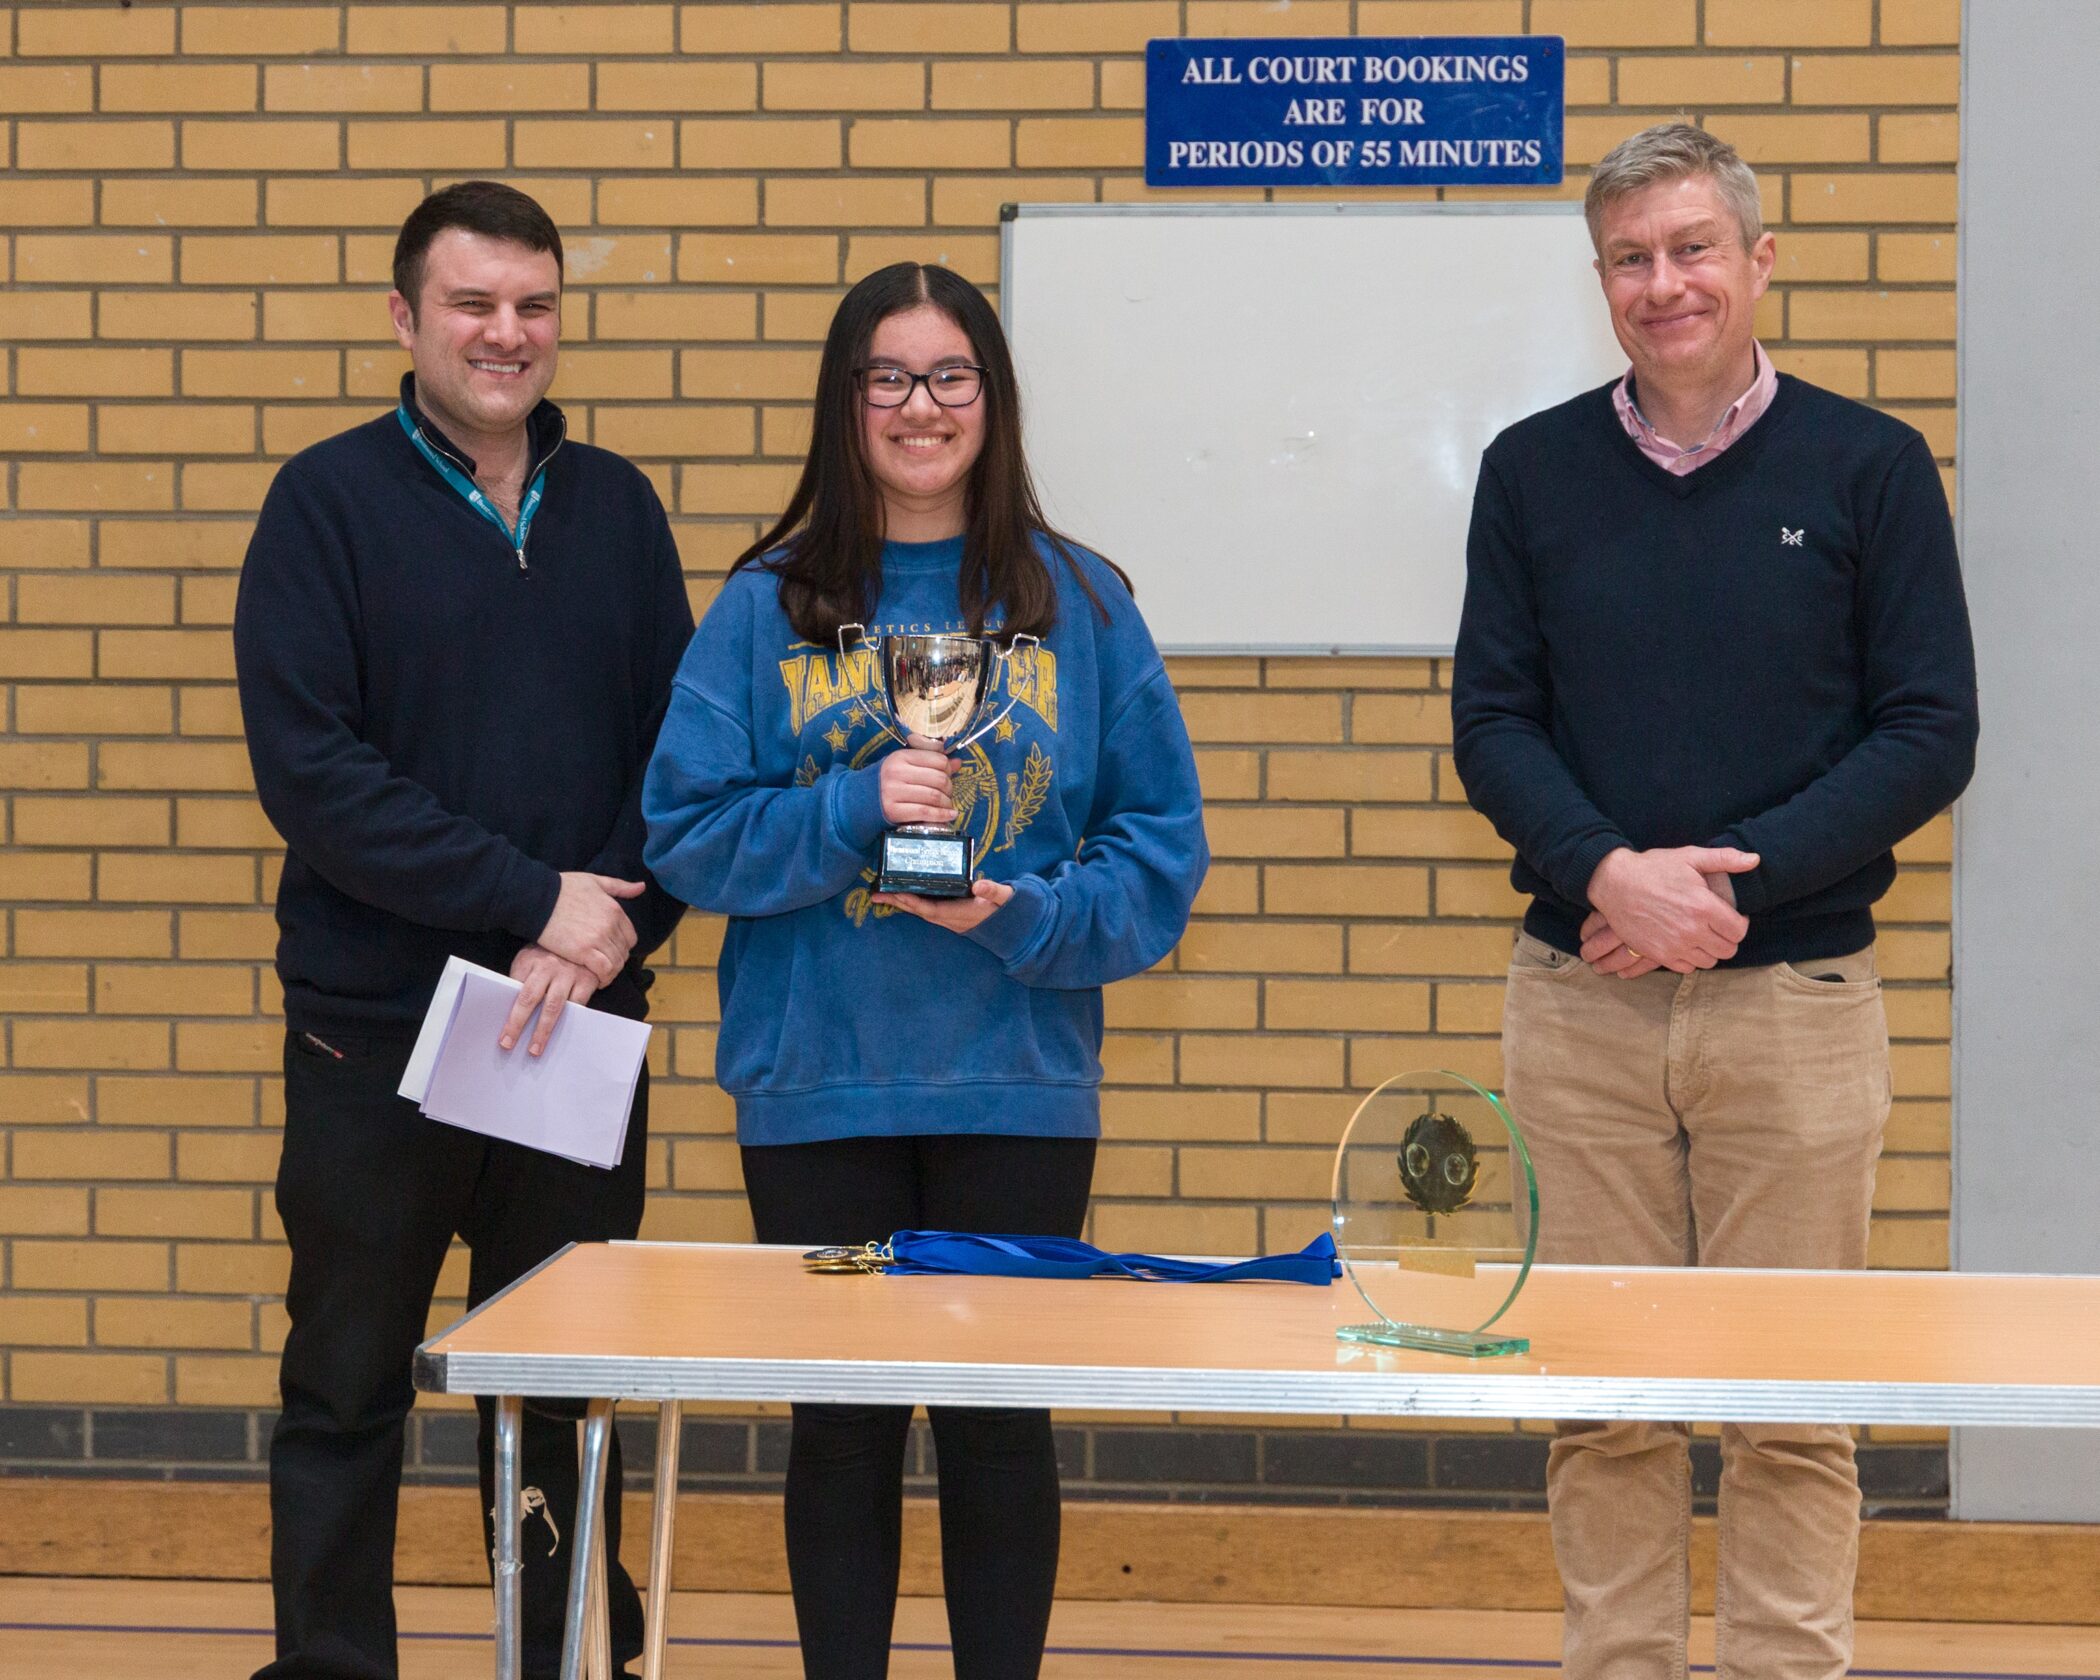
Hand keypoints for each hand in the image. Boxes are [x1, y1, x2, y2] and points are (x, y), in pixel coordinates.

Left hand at [502, 944, 597, 1055]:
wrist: (584, 936)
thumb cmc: (551, 953)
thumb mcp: (531, 957)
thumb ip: (522, 977)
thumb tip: (510, 1005)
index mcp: (530, 961)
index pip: (514, 989)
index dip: (508, 1012)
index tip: (501, 1033)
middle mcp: (548, 967)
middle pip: (529, 999)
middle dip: (518, 1023)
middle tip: (509, 1043)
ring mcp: (569, 973)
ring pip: (554, 1007)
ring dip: (544, 1030)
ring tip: (536, 1048)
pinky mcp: (587, 979)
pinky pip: (578, 1005)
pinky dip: (570, 1021)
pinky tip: (562, 1035)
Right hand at [538, 871, 644, 985]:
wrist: (537, 899)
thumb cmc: (563, 888)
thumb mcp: (595, 881)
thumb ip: (620, 887)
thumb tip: (641, 887)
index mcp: (615, 910)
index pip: (631, 938)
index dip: (622, 947)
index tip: (611, 952)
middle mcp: (611, 925)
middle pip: (624, 953)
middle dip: (616, 961)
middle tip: (604, 966)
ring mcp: (598, 939)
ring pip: (616, 964)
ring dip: (610, 972)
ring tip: (600, 975)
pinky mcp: (584, 952)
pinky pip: (604, 970)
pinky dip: (603, 978)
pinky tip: (595, 980)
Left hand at [872, 877, 1013, 932]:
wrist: (1011, 927)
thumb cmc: (1005, 908)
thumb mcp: (1004, 898)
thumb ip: (994, 891)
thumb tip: (979, 884)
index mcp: (959, 914)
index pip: (931, 909)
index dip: (914, 903)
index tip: (898, 894)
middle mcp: (949, 918)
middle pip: (918, 911)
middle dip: (897, 902)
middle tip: (875, 894)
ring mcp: (947, 918)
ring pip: (919, 911)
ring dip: (900, 903)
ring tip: (881, 894)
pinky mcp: (948, 914)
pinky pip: (925, 909)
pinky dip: (911, 902)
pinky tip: (901, 895)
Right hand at [879, 733, 959, 827]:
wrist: (858, 800)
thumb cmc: (887, 781)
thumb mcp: (905, 766)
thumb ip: (930, 763)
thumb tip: (958, 762)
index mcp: (901, 757)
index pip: (938, 760)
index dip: (949, 769)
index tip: (949, 776)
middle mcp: (897, 773)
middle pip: (939, 779)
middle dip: (949, 788)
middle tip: (948, 794)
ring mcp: (893, 792)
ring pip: (934, 796)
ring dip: (947, 803)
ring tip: (948, 806)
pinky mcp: (893, 811)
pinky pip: (925, 812)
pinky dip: (942, 815)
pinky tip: (950, 815)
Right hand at [1582, 870, 1738, 976]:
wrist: (1614, 883)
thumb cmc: (1653, 868)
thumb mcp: (1689, 856)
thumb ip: (1725, 858)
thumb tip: (1755, 859)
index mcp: (1704, 907)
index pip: (1739, 930)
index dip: (1739, 923)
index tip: (1730, 915)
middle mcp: (1692, 930)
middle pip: (1728, 950)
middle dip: (1727, 938)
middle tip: (1716, 925)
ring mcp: (1674, 945)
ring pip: (1709, 961)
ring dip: (1709, 949)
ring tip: (1700, 933)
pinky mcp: (1658, 955)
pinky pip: (1687, 967)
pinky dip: (1690, 958)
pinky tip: (1684, 941)